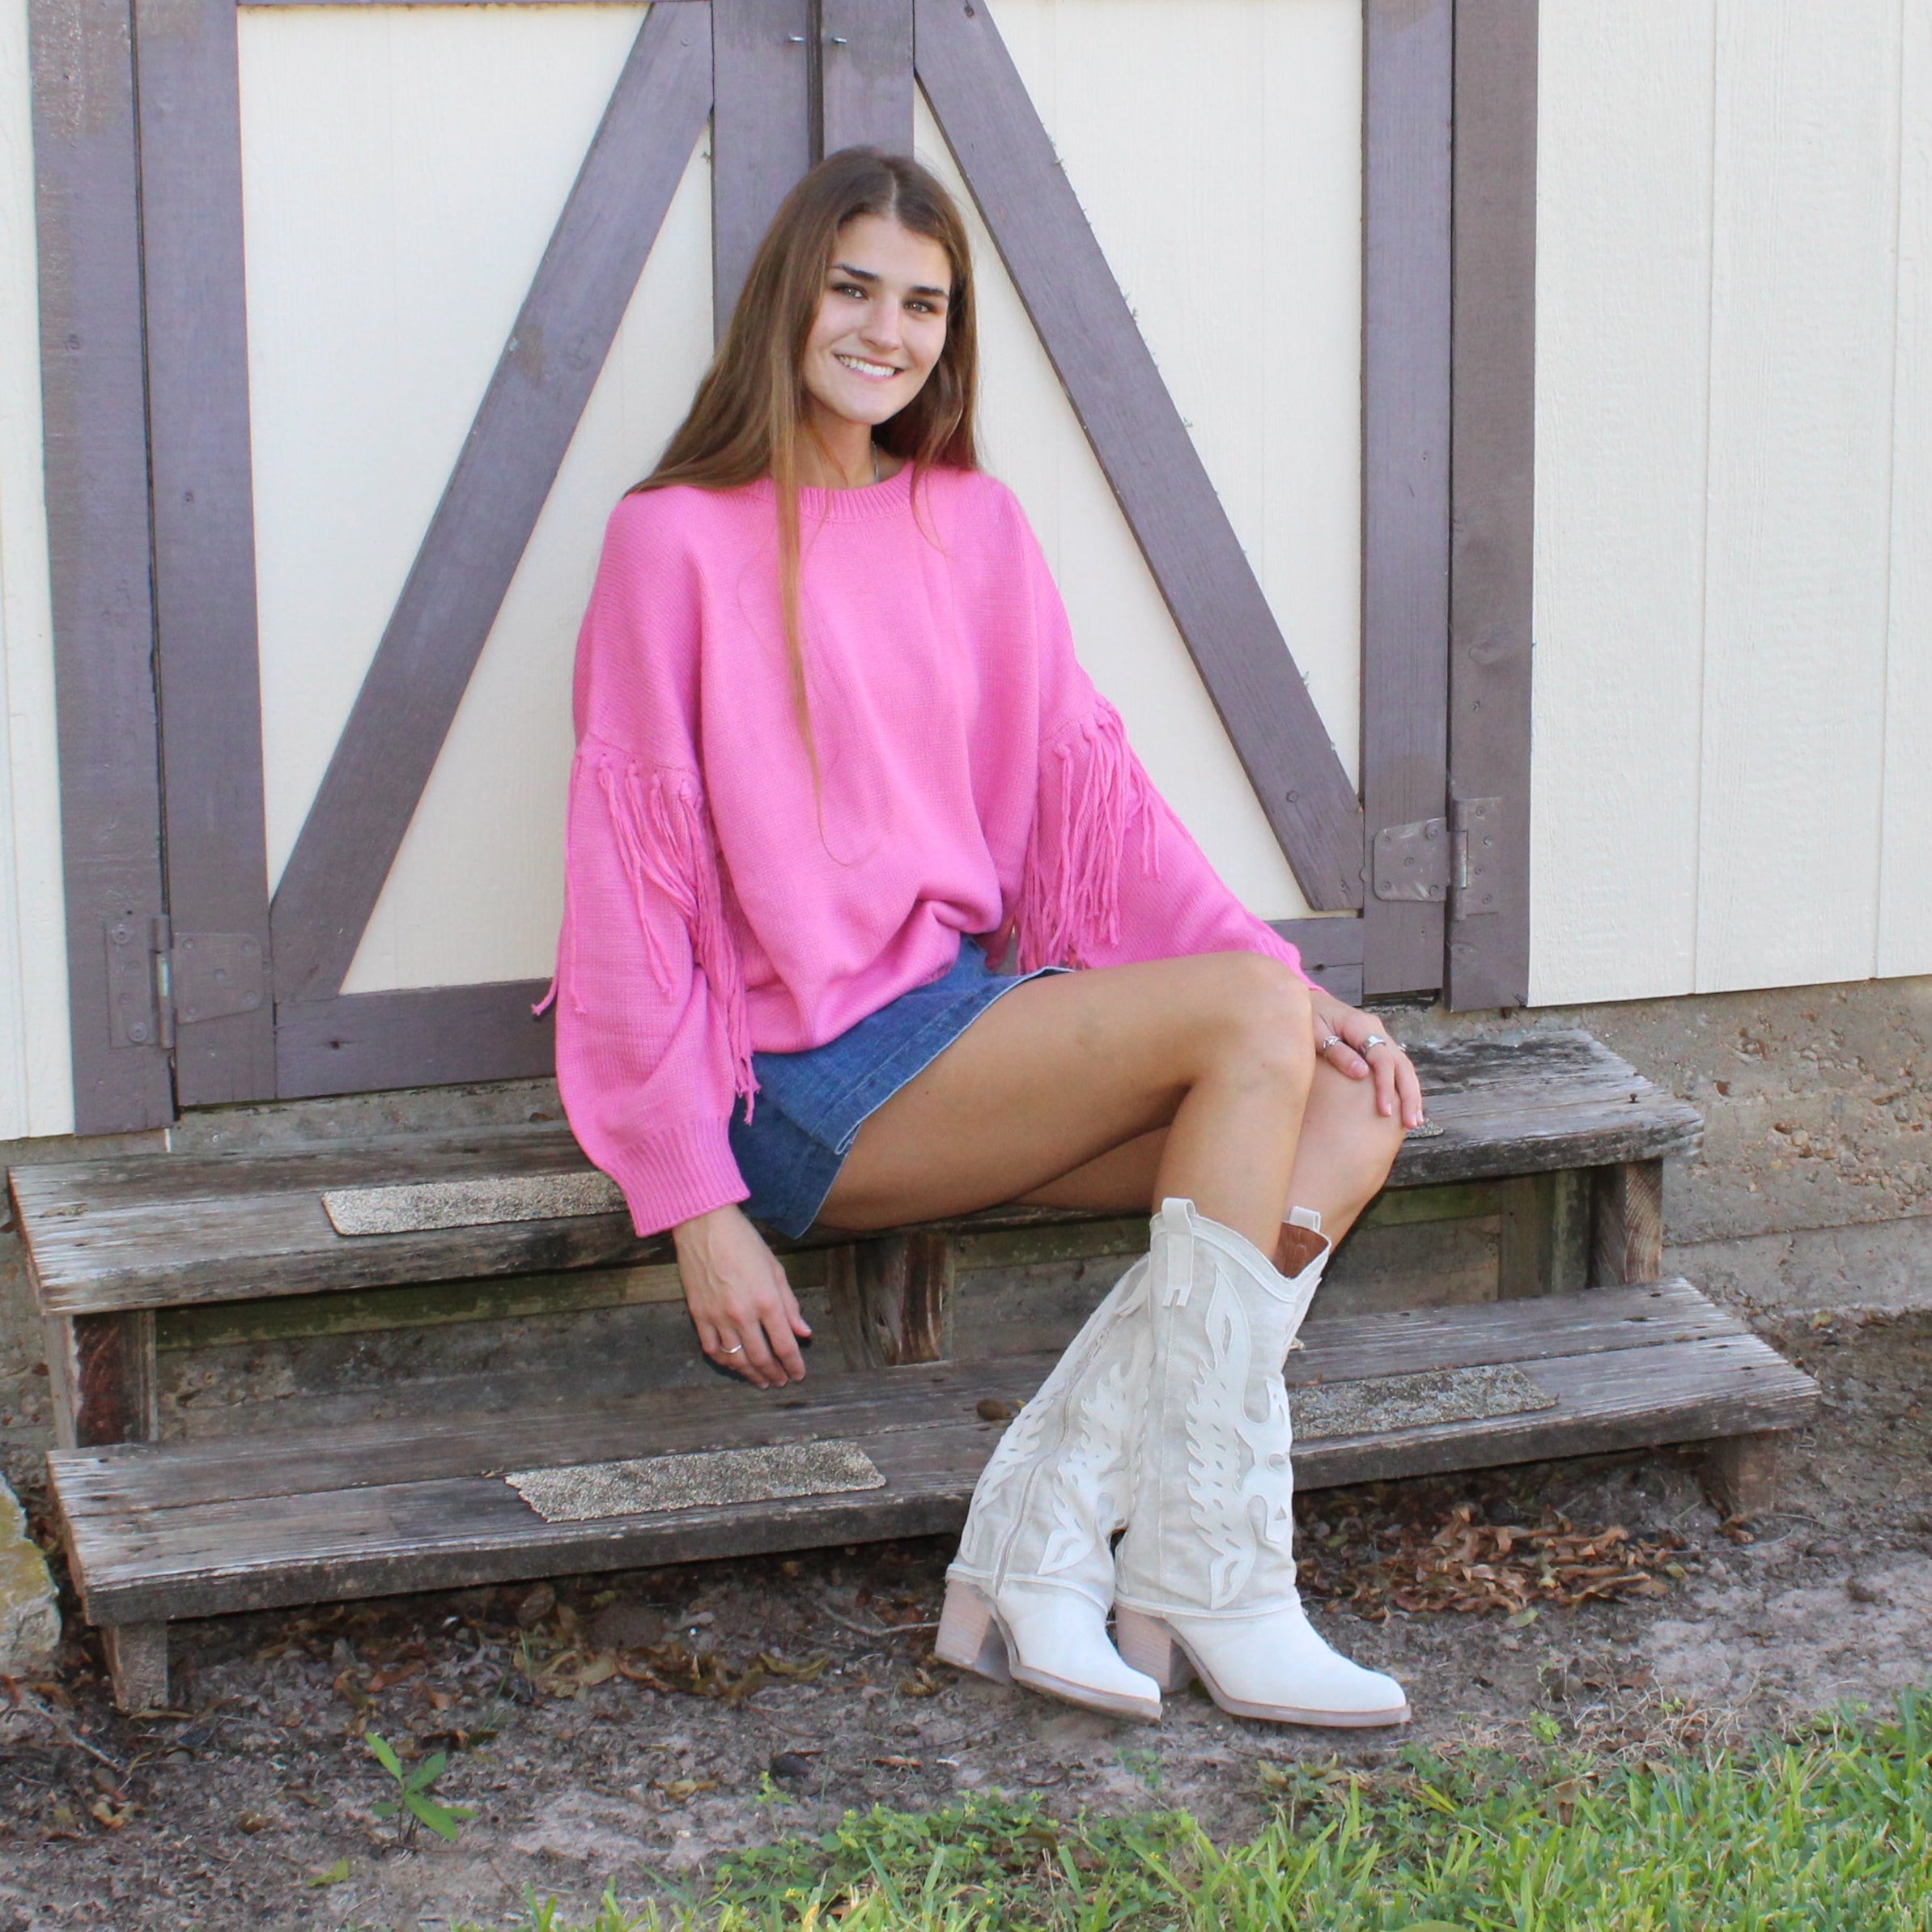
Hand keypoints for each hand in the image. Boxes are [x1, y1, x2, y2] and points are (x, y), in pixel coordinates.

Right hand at [672, 1204, 811, 1387]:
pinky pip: (711, 1349)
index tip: (799, 1375)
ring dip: (750, 1374)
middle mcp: (743, 1314)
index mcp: (767, 1301)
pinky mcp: (698, 1315)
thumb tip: (804, 1333)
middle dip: (774, 1374)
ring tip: (760, 1381)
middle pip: (761, 1357)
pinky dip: (725, 1362)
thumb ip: (790, 1304)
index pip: (785, 1345)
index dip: (794, 1365)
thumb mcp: (775, 1269)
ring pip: (736, 1359)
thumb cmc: (744, 1242)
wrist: (704, 1226)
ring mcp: (718, 1317)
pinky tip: (734, 1365)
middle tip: (780, 1382)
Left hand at [1309, 989, 1424, 1130]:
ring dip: (1411, 1093)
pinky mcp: (1376, 1046)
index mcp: (1362, 1026)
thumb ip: (1337, 1051)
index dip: (1386, 1086)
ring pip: (1403, 1066)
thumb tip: (1361, 1073)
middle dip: (1409, 1094)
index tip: (1385, 1111)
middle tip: (1411, 1123)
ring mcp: (1378, 1038)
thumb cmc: (1306, 1018)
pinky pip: (1395, 1067)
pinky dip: (1402, 1087)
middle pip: (1401, 1063)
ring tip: (1414, 1122)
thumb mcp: (1314, 1033)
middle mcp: (1376, 1031)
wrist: (1307, 1003)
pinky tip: (1406, 1107)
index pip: (1383, 1059)